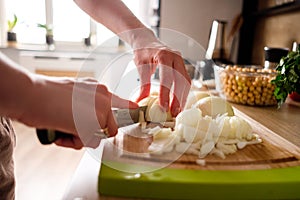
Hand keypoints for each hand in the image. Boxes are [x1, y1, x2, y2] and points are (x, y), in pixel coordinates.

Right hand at [22, 76, 137, 148]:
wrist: (32, 94)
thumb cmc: (46, 93)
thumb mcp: (73, 92)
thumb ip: (86, 103)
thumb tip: (89, 119)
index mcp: (99, 89)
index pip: (124, 102)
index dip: (129, 111)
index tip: (136, 113)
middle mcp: (104, 98)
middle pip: (111, 126)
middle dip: (94, 132)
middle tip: (76, 127)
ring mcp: (101, 110)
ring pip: (100, 136)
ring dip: (81, 137)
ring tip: (64, 128)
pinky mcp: (94, 123)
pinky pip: (89, 143)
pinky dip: (73, 142)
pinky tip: (62, 132)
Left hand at [133, 41, 190, 116]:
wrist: (146, 41)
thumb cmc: (142, 52)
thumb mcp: (140, 66)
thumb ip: (143, 84)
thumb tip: (141, 101)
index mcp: (164, 55)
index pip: (166, 77)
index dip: (165, 93)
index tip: (163, 107)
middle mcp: (175, 57)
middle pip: (180, 80)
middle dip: (177, 98)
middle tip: (173, 113)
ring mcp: (180, 60)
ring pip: (186, 81)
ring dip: (182, 97)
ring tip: (177, 111)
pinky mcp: (181, 66)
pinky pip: (185, 80)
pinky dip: (183, 92)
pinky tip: (179, 102)